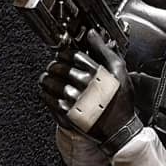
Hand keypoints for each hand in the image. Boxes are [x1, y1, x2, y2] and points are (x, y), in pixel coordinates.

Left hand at [38, 30, 140, 148]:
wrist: (120, 131)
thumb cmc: (121, 101)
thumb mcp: (120, 72)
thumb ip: (105, 51)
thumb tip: (92, 34)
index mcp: (95, 73)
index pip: (72, 55)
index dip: (66, 53)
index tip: (64, 56)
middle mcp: (83, 86)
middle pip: (59, 67)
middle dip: (55, 64)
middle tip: (55, 66)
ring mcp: (73, 101)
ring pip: (50, 82)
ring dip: (47, 77)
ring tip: (49, 77)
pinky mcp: (66, 115)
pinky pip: (48, 99)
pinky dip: (45, 93)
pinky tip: (48, 91)